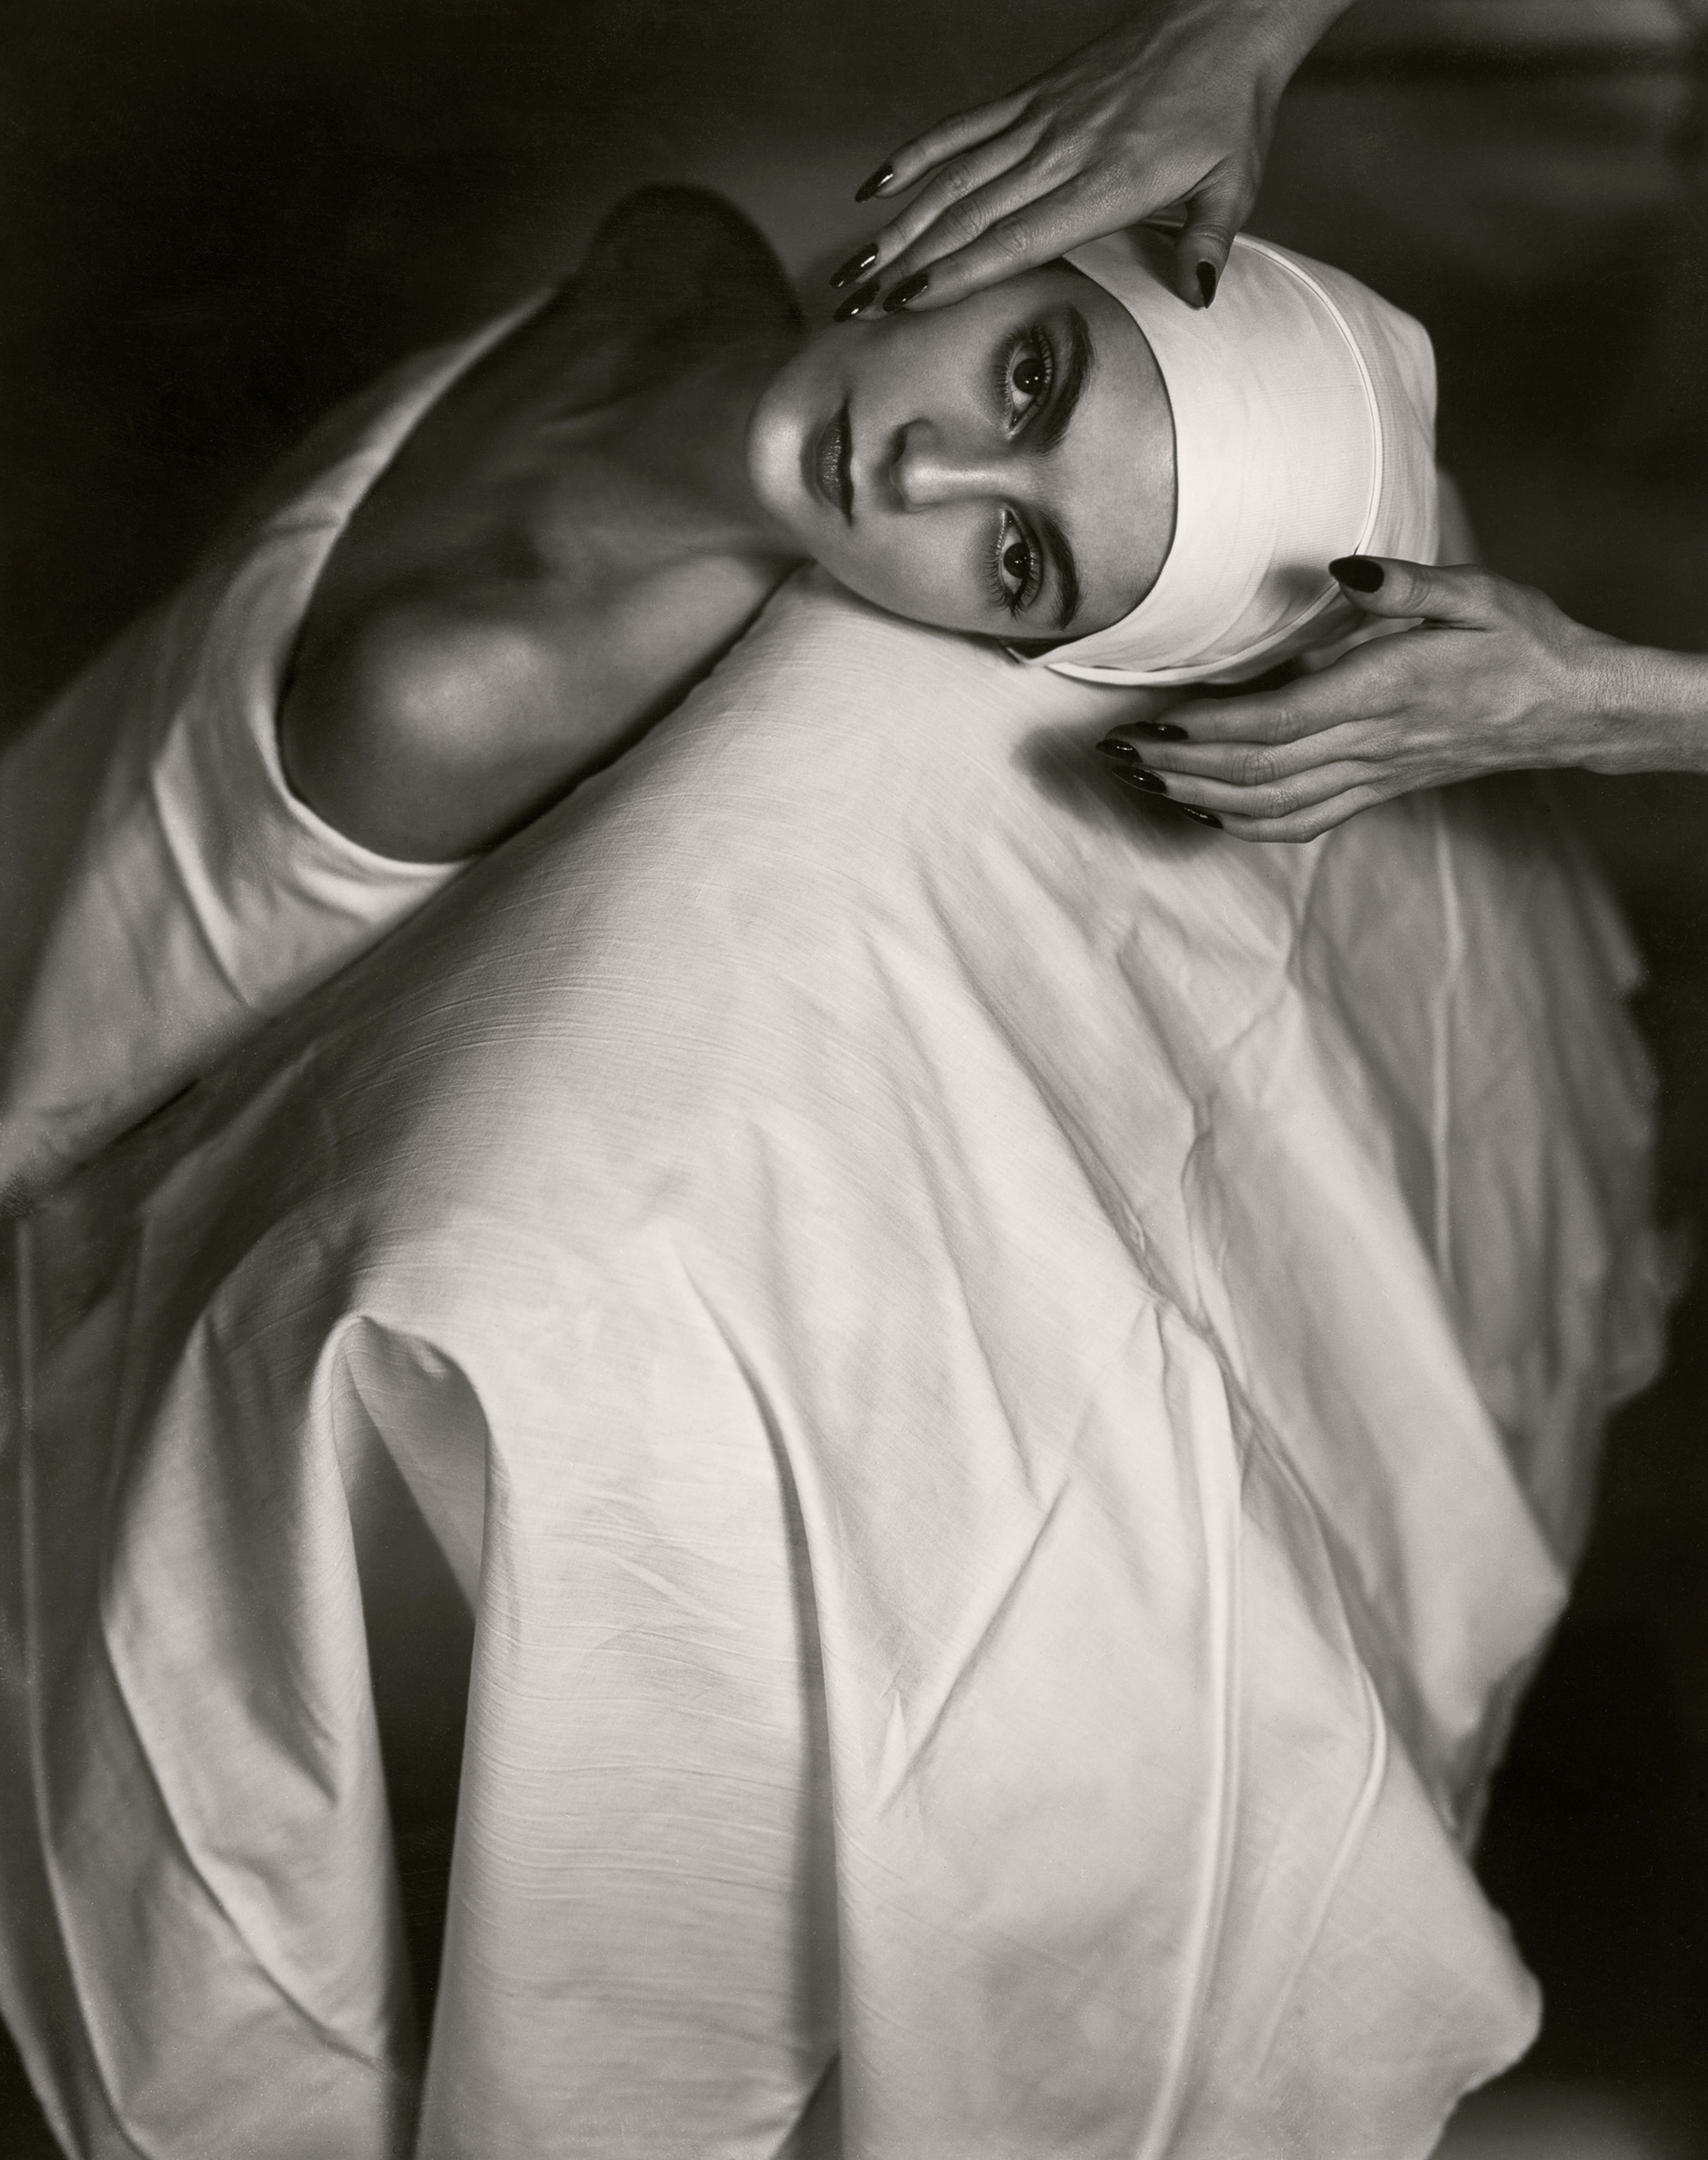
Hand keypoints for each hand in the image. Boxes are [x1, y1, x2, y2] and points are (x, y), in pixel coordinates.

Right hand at [832, 0, 1353, 316]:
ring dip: (895, 226)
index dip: (956, 274)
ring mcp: (1038, 121)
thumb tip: (1196, 298)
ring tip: (851, 268)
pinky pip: (960, 129)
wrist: (1223, 19)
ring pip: (950, 180)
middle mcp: (1059, 152)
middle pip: (966, 218)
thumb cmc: (1229, 108)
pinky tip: (873, 190)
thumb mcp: (1235, 184)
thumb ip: (1206, 243)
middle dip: (904, 266)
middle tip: (854, 307)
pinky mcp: (1030, 97)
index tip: (906, 304)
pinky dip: (913, 157)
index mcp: (1105, 184)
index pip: (1015, 239)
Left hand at [1094, 557, 1643, 841]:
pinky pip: (1300, 822)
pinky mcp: (1377, 791)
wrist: (1571, 706)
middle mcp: (1371, 745)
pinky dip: (1244, 822)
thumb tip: (1341, 570)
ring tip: (1137, 776)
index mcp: (1384, 692)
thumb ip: (1402, 585)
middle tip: (1112, 751)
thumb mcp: (1472, 591)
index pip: (1275, 722)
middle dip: (1176, 763)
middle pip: (1253, 770)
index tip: (1150, 721)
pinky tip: (1202, 809)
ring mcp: (1372, 776)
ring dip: (1194, 793)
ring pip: (1267, 804)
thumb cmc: (1521, 638)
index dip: (1206, 729)